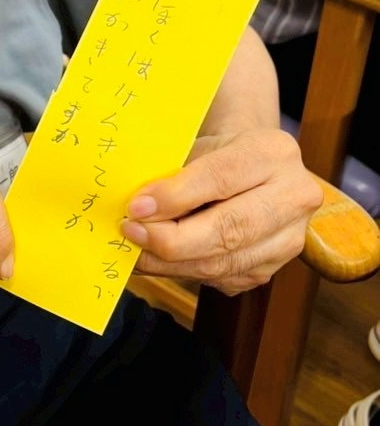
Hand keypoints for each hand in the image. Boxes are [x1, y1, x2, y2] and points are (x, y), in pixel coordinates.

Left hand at [123, 128, 321, 294]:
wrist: (253, 170)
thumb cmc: (217, 154)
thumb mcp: (199, 147)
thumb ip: (173, 174)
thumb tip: (136, 208)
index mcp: (274, 152)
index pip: (221, 178)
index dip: (175, 197)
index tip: (137, 207)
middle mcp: (294, 195)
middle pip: (229, 229)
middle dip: (171, 238)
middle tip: (132, 233)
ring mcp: (289, 237)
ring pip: (224, 262)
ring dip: (171, 262)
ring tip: (137, 250)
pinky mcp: (273, 267)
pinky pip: (222, 278)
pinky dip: (183, 272)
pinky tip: (158, 261)